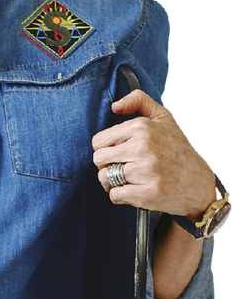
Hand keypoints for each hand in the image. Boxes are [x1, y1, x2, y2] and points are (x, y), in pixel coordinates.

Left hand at [92, 88, 216, 220]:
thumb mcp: (163, 117)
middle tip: (123, 167)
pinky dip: (120, 196)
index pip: (99, 141)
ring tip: (129, 179)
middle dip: (107, 165)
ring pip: (105, 178)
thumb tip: (115, 106)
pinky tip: (134, 190)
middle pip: (99, 159)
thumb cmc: (179, 150)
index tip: (119, 152)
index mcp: (142, 127)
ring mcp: (145, 171)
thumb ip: (138, 102)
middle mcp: (143, 147)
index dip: (106, 148)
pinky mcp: (147, 193)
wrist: (199, 183)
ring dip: (113, 182)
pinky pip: (115, 196)